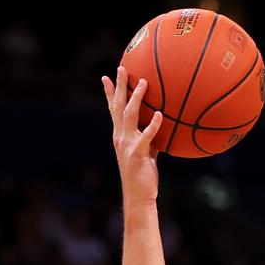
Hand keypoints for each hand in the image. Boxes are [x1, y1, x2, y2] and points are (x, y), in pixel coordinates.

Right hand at [101, 66, 162, 204]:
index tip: (105, 77)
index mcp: (120, 136)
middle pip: (117, 107)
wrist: (139, 196)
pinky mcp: (138, 153)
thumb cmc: (143, 177)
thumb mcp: (146, 154)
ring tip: (143, 83)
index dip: (108, 94)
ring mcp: (127, 144)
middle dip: (118, 86)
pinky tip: (159, 114)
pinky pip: (146, 136)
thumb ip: (150, 141)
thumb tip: (159, 129)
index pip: (112, 110)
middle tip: (121, 68)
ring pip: (129, 115)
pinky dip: (152, 125)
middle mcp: (120, 137)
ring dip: (136, 98)